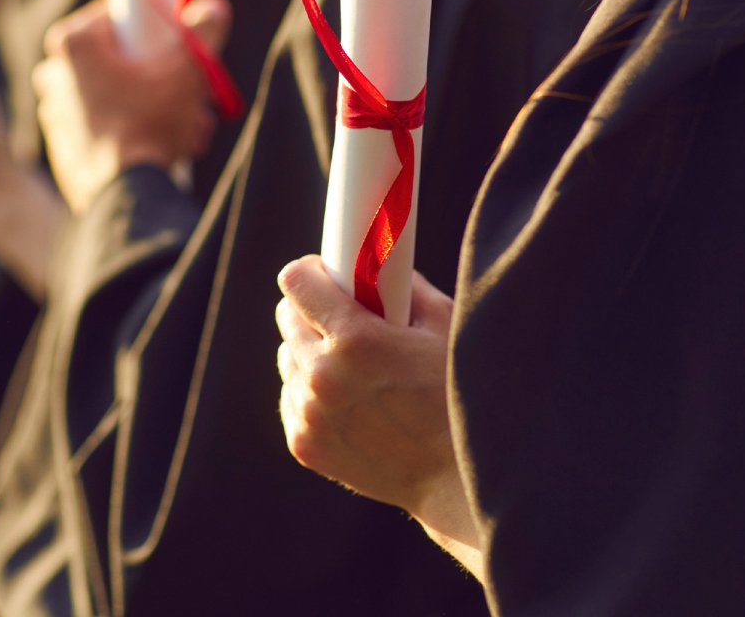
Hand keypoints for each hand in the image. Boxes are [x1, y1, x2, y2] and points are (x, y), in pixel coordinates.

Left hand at [31, 0, 231, 210]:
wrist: (126, 194)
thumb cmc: (150, 124)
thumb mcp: (190, 70)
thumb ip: (205, 31)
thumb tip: (213, 7)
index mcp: (74, 44)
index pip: (115, 14)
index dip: (150, 26)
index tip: (173, 42)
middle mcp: (54, 74)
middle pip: (117, 57)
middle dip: (156, 74)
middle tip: (187, 90)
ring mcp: (54, 112)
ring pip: (113, 94)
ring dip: (151, 105)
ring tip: (187, 126)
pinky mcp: (62, 144)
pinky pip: (102, 125)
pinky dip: (131, 129)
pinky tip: (164, 146)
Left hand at [276, 255, 482, 570]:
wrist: (454, 478)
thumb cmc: (457, 398)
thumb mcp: (443, 328)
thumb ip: (406, 288)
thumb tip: (379, 265)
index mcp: (356, 340)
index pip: (296, 282)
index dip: (313, 273)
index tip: (326, 275)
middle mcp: (323, 376)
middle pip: (286, 319)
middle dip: (312, 313)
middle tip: (343, 319)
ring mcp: (310, 414)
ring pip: (288, 360)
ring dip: (310, 354)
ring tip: (351, 366)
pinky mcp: (304, 444)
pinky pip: (291, 398)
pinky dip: (309, 393)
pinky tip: (345, 399)